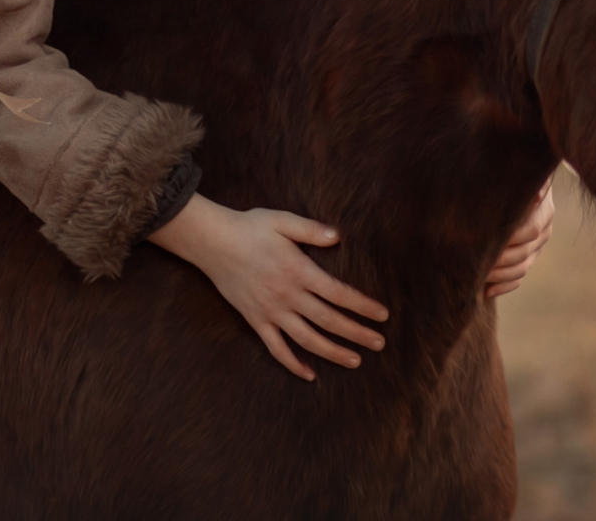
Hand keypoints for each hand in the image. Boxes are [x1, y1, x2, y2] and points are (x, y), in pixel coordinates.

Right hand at [149, 194, 388, 381]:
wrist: (212, 243)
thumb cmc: (249, 228)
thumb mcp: (282, 221)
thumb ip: (311, 230)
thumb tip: (338, 237)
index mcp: (299, 271)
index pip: (339, 294)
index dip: (363, 306)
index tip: (382, 315)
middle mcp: (288, 296)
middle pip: (329, 321)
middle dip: (357, 333)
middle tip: (380, 343)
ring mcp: (271, 312)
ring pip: (307, 340)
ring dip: (333, 352)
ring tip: (355, 361)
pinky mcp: (256, 321)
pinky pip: (276, 348)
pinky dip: (293, 364)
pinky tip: (309, 374)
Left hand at [485, 177, 554, 298]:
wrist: (506, 182)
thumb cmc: (503, 173)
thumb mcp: (510, 173)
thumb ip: (519, 182)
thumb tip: (535, 195)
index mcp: (543, 208)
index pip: (532, 230)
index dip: (510, 238)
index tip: (486, 240)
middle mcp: (544, 228)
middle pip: (525, 251)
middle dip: (500, 259)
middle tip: (475, 261)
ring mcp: (537, 245)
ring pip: (523, 267)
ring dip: (500, 275)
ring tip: (478, 276)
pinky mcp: (528, 256)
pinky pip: (519, 278)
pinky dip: (503, 286)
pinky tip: (486, 291)